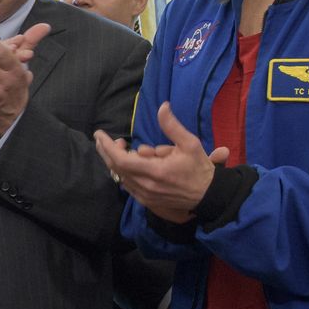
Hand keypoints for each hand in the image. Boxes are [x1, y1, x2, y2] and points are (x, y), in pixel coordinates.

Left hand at [93, 102, 225, 223]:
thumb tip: (162, 106)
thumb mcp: (190, 143)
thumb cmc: (199, 168)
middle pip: (116, 168)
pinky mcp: (147, 201)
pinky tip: (128, 164)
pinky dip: (124, 173)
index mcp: (155, 171)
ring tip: (123, 148)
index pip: (121, 160)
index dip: (107, 146)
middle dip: (108, 151)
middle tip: (111, 139)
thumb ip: (172, 126)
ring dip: (117, 161)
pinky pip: (128, 186)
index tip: (99, 134)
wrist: (209, 195)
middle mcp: (146, 185)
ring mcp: (145, 195)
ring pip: (120, 177)